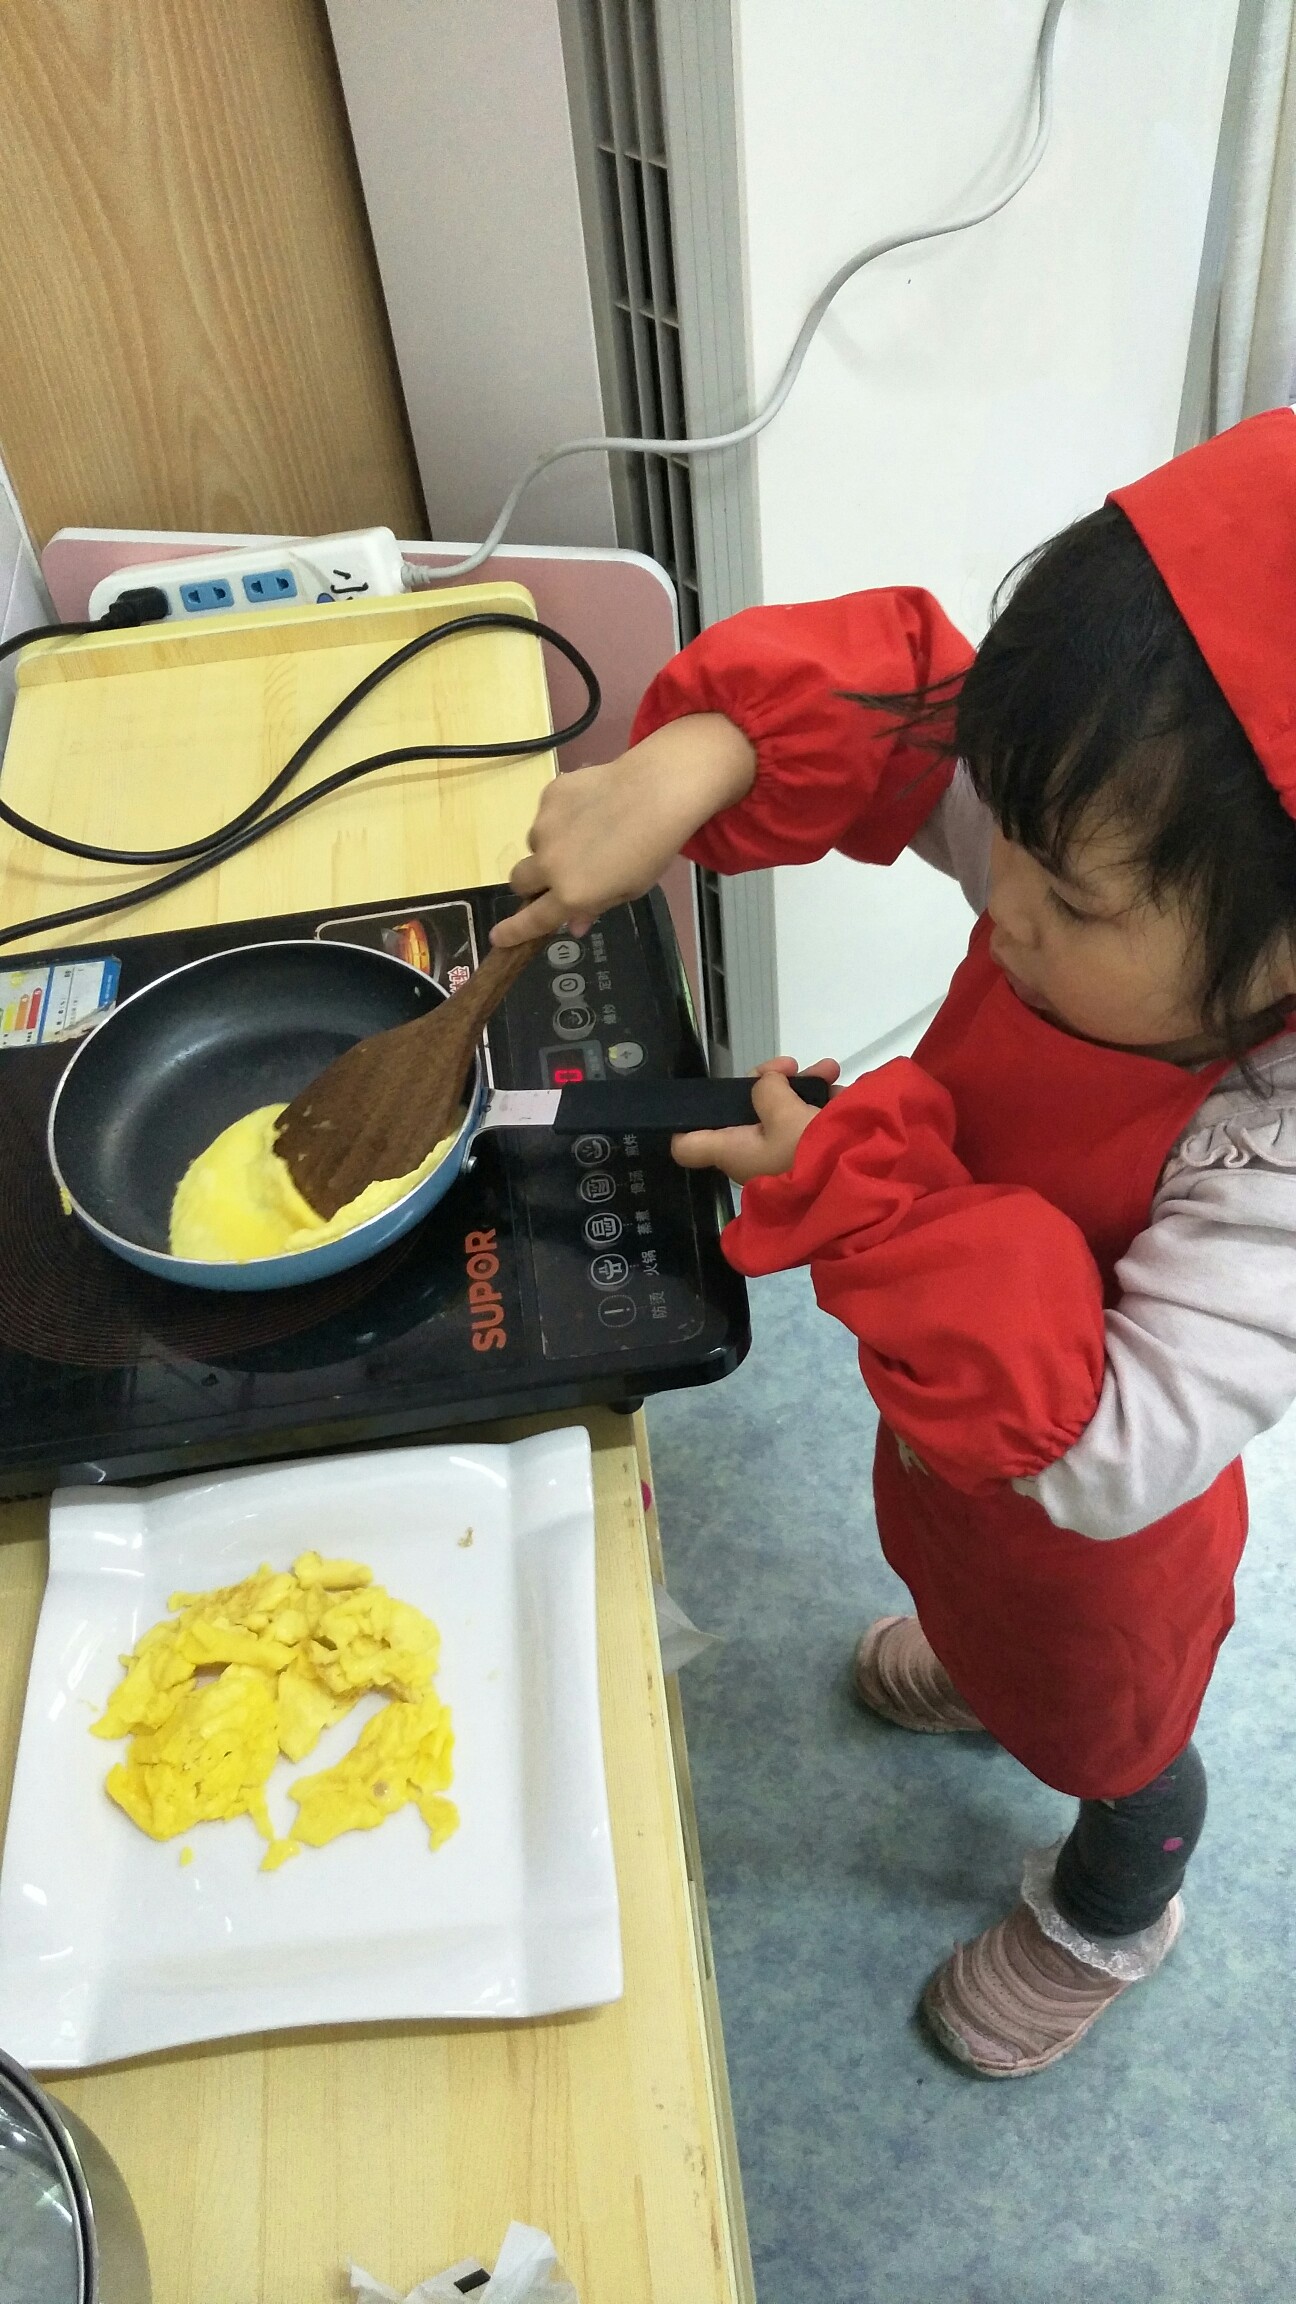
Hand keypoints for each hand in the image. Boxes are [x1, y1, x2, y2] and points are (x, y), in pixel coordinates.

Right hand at [491, 714, 755, 946]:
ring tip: (588, 830)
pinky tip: (591, 806)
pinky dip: (561, 815)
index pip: (532, 920)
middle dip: (531, 882)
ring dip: (551, 845)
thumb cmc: (653, 849)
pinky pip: (546, 813)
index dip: (513, 931)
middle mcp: (550, 864)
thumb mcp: (630, 889)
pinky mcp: (548, 796)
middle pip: (519, 880)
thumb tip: (574, 924)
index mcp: (571, 894)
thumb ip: (595, 906)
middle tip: (556, 874)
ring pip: (535, 843)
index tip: (498, 936)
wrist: (657, 791)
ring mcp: (545, 827)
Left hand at [671, 1057, 840, 1181]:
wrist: (861, 1189)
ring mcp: (781, 1156)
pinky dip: (822, 1104)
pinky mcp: (810, 1157)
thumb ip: (768, 1089)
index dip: (685, 1121)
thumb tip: (767, 1082)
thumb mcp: (784, 1113)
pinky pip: (808, 1124)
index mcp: (732, 1150)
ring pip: (782, 1112)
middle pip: (743, 1113)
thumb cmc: (809, 1154)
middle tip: (790, 1066)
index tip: (704, 1096)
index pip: (687, 1146)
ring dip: (804, 1086)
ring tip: (829, 1070)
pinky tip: (841, 1089)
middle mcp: (751, 1155)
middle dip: (770, 1083)